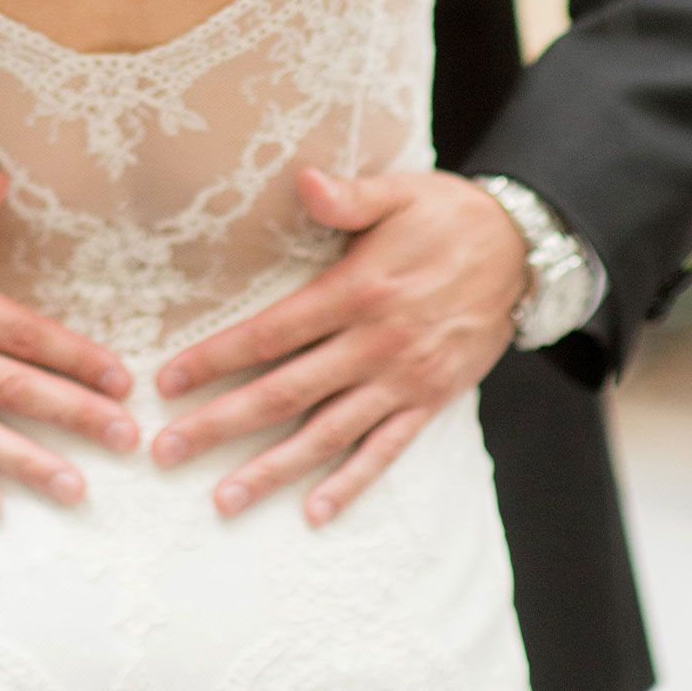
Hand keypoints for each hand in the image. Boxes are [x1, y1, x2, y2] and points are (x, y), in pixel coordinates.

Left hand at [150, 166, 525, 525]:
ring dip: (274, 469)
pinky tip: (314, 511)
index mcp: (356, 292)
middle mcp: (375, 344)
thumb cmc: (447, 215)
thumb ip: (348, 196)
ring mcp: (403, 379)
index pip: (270, 334)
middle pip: (284, 392)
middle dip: (222, 424)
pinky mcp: (429, 400)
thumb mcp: (399, 193)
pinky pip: (385, 450)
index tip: (168, 383)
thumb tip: (304, 180)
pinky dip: (351, 483)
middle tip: (167, 452)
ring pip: (327, 432)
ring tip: (225, 499)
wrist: (524, 250)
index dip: (216, 359)